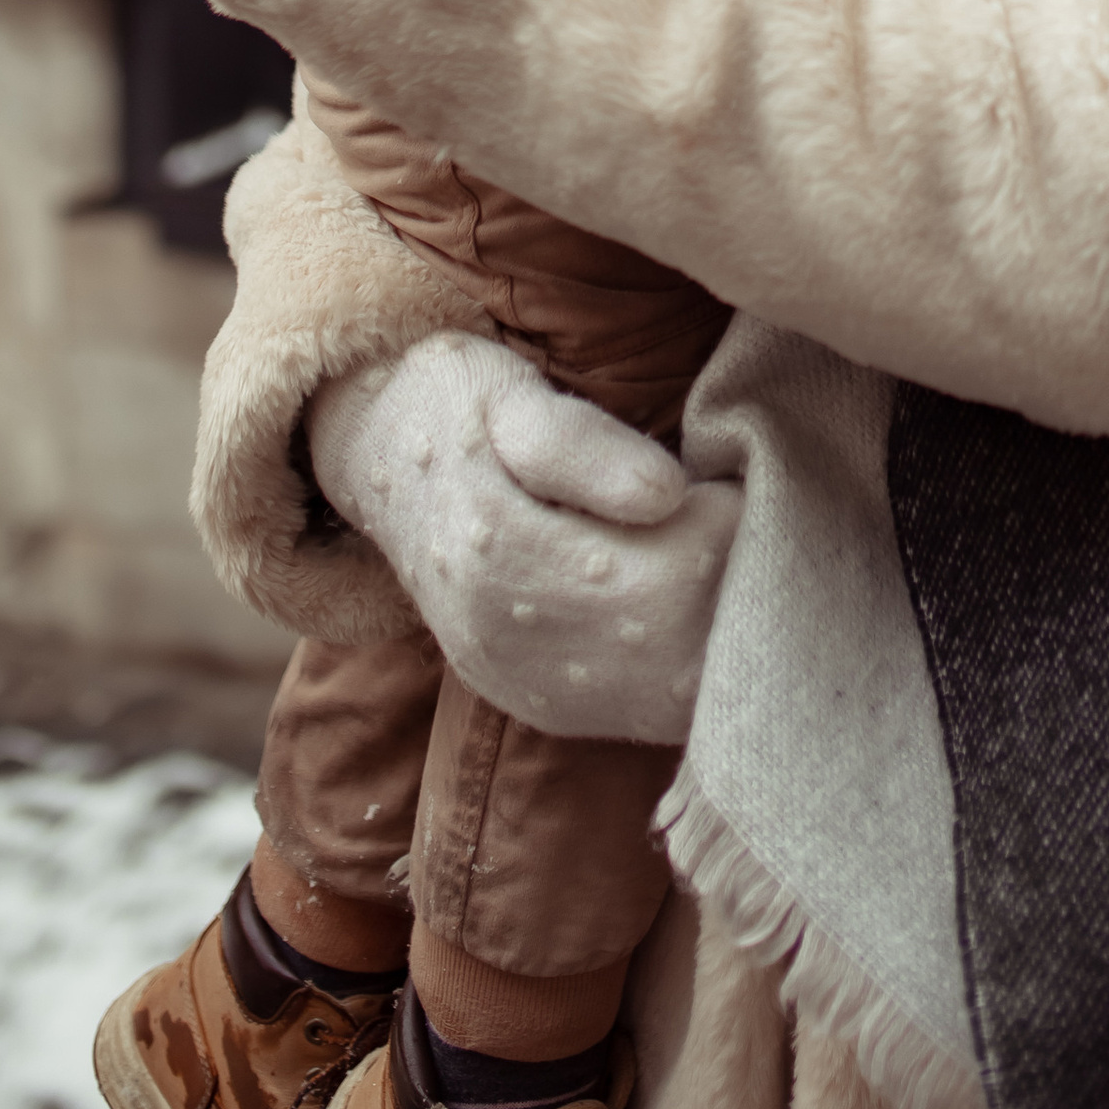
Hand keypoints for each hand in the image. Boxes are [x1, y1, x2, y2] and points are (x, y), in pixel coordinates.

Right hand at [307, 332, 739, 740]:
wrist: (376, 459)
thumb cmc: (457, 406)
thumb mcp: (507, 392)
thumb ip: (581, 442)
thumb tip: (666, 494)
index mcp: (500, 550)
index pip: (669, 569)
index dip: (724, 523)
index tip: (725, 476)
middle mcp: (507, 640)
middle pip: (676, 641)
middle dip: (731, 577)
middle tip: (732, 511)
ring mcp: (524, 687)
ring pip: (670, 695)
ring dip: (719, 629)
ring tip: (714, 554)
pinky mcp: (542, 708)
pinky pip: (646, 716)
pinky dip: (692, 668)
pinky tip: (692, 607)